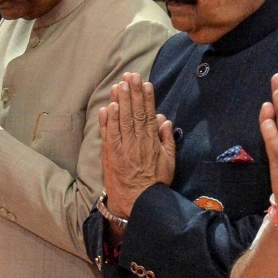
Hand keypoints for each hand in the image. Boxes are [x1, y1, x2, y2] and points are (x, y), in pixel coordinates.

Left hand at [99, 73, 175, 219]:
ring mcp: (123, 147)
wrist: (139, 202)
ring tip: (119, 85)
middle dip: (132, 93)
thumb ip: (167, 140)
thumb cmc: (155, 183)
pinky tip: (108, 107)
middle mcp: (137, 141)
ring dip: (120, 101)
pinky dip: (108, 120)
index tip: (145, 83)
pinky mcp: (110, 154)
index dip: (146, 98)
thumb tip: (165, 121)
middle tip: (130, 75)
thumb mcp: (169, 162)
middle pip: (134, 113)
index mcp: (152, 142)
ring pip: (121, 120)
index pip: (149, 114)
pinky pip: (109, 134)